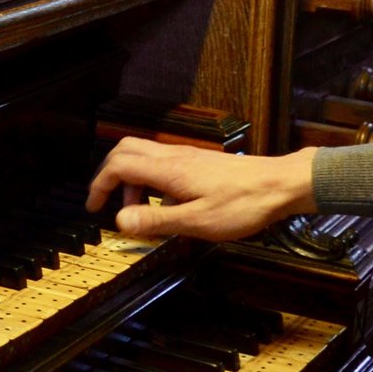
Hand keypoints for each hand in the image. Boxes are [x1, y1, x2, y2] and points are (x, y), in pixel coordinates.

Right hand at [85, 137, 316, 241]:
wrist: (279, 185)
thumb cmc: (243, 205)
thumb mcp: (197, 221)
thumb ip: (156, 220)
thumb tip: (120, 220)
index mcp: (168, 170)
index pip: (118, 165)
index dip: (99, 184)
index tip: (93, 207)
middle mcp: (174, 157)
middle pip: (125, 150)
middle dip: (108, 174)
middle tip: (104, 202)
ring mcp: (187, 157)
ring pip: (143, 155)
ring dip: (131, 180)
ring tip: (138, 212)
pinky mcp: (198, 162)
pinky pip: (162, 162)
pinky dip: (150, 180)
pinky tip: (166, 205)